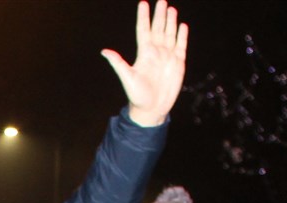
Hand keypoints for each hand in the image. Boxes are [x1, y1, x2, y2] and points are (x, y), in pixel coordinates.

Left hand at [102, 0, 188, 127]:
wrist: (152, 109)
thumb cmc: (137, 96)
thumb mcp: (127, 78)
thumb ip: (118, 63)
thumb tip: (104, 52)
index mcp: (144, 53)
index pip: (144, 30)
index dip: (143, 17)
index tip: (143, 3)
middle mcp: (156, 52)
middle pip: (158, 28)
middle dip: (159, 15)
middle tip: (161, 0)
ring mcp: (167, 56)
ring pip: (170, 34)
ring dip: (171, 22)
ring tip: (171, 9)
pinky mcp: (178, 63)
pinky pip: (181, 45)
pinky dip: (182, 36)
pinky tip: (182, 26)